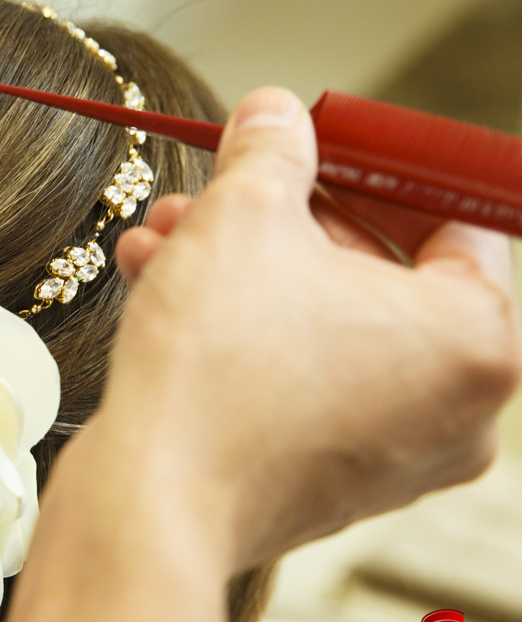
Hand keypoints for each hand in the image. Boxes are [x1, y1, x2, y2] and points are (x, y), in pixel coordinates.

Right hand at [89, 86, 520, 570]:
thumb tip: (275, 115)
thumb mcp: (242, 217)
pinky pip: (296, 382)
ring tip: (162, 239)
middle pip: (372, 275)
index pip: (451, 220)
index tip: (313, 152)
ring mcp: (388, 456)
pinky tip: (159, 292)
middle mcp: (452, 410)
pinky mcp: (324, 484)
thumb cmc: (216, 372)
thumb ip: (270, 149)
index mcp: (474, 340)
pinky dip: (240, 337)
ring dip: (240, 273)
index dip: (369, 171)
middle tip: (216, 192)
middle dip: (278, 224)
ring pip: (320, 328)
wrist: (148, 505)